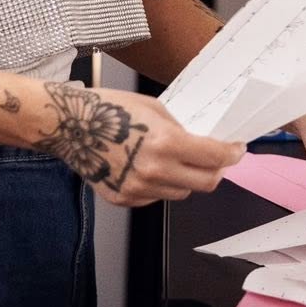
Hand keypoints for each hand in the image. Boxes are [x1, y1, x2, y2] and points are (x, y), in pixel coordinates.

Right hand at [27, 83, 244, 208]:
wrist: (68, 125)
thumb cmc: (107, 108)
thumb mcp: (153, 107)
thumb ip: (179, 128)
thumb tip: (200, 141)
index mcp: (165, 143)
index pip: (213, 157)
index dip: (231, 154)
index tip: (237, 151)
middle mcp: (154, 170)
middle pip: (204, 184)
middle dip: (215, 172)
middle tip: (215, 161)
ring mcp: (138, 189)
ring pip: (180, 194)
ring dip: (186, 179)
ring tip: (173, 161)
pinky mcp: (124, 199)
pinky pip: (155, 198)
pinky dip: (159, 186)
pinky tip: (146, 167)